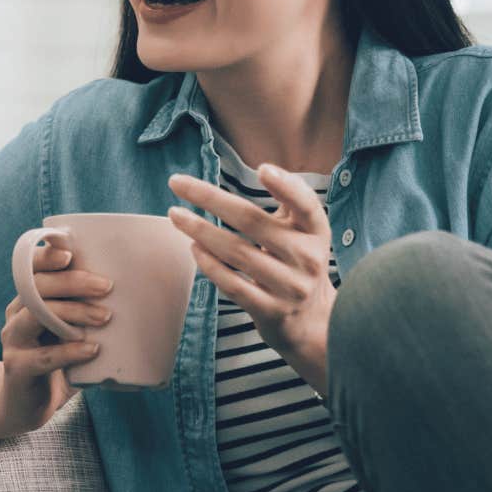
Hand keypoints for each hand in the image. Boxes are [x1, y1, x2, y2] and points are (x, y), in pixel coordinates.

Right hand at [0, 236, 113, 437]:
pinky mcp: (17, 369)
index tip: (71, 252)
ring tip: (105, 317)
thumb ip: (84, 311)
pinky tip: (92, 349)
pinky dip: (69, 351)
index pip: (30, 268)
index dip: (46, 256)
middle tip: (106, 287)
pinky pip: (43, 356)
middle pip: (36, 286)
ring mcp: (13, 342)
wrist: (26, 406)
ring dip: (74, 312)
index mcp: (26, 299)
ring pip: (36, 315)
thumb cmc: (57, 361)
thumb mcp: (68, 331)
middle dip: (72, 282)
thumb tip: (135, 290)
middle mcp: (15, 315)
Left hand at [167, 170, 335, 395]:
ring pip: (236, 253)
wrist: (314, 322)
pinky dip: (210, 265)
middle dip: (209, 198)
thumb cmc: (298, 262)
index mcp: (316, 232)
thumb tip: (265, 169)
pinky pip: (232, 284)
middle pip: (253, 221)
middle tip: (177, 182)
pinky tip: (194, 248)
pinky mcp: (271, 311)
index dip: (287, 187)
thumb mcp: (304, 231)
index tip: (262, 169)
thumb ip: (289, 201)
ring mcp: (289, 287)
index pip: (306, 205)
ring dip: (200, 230)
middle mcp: (307, 258)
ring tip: (176, 215)